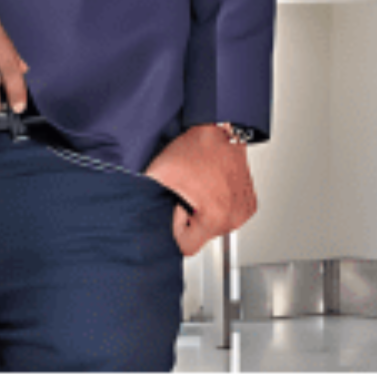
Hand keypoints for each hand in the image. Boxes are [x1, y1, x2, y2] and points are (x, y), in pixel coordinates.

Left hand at [143, 124, 257, 255]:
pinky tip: (211, 187)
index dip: (176, 228)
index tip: (176, 207)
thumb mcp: (161, 172)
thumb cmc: (196, 149)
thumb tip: (128, 208)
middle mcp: (234, 218)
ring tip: (199, 187)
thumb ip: (144, 194)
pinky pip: (227, 216)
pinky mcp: (248, 205)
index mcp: (215, 217)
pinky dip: (217, 206)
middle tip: (187, 193)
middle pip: (201, 236)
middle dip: (189, 219)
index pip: (187, 246)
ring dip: (203, 212)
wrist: (221, 130)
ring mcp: (243, 212)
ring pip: (213, 227)